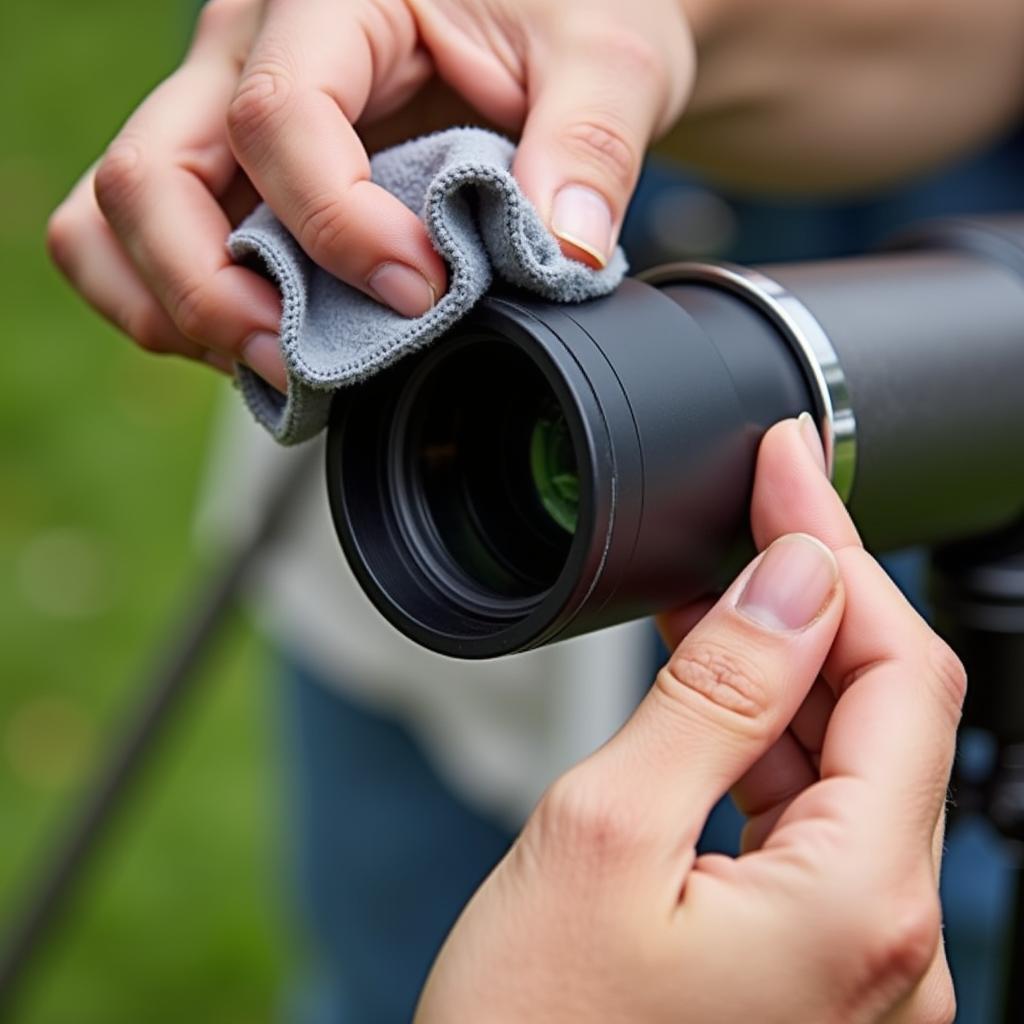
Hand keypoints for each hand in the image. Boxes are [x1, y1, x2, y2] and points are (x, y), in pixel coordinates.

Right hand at [46, 0, 697, 389]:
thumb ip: (590, 144)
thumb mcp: (605, 57)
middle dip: (213, 291)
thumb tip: (565, 251)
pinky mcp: (231, 175)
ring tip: (272, 361)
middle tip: (301, 360)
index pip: (277, 116)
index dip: (336, 226)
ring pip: (113, 214)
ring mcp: (223, 114)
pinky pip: (146, 241)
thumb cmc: (567, 13)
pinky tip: (259, 339)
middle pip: (149, 174)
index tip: (418, 292)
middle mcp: (247, 49)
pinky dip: (180, 307)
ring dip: (175, 307)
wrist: (549, 19)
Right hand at [415, 417, 962, 1023]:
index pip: (896, 671)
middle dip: (815, 595)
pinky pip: (809, 819)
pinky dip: (762, 741)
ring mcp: (854, 960)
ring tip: (710, 588)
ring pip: (845, 763)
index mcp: (860, 902)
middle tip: (751, 504)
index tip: (789, 463)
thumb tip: (791, 581)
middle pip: (885, 713)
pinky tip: (711, 693)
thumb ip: (719, 697)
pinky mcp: (808, 963)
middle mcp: (889, 941)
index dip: (838, 549)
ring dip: (782, 666)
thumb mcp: (608, 833)